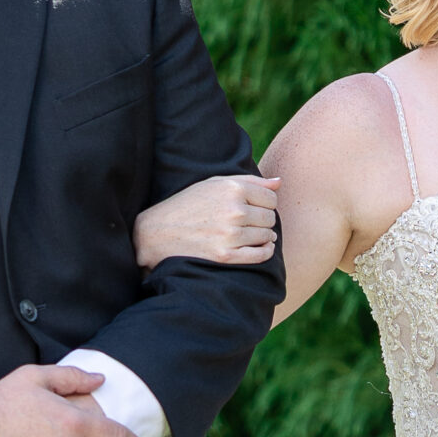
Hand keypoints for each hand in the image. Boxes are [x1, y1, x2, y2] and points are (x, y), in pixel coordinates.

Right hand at [134, 174, 279, 269]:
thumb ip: (249, 181)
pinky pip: (261, 255)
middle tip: (250, 223)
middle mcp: (234, 210)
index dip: (266, 204)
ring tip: (252, 234)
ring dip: (264, 236)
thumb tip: (279, 182)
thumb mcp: (214, 184)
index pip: (271, 199)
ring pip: (267, 235)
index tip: (255, 209)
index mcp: (232, 189)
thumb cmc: (188, 205)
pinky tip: (260, 247)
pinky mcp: (225, 255)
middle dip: (263, 220)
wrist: (157, 232)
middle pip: (270, 217)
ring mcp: (230, 234)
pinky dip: (265, 251)